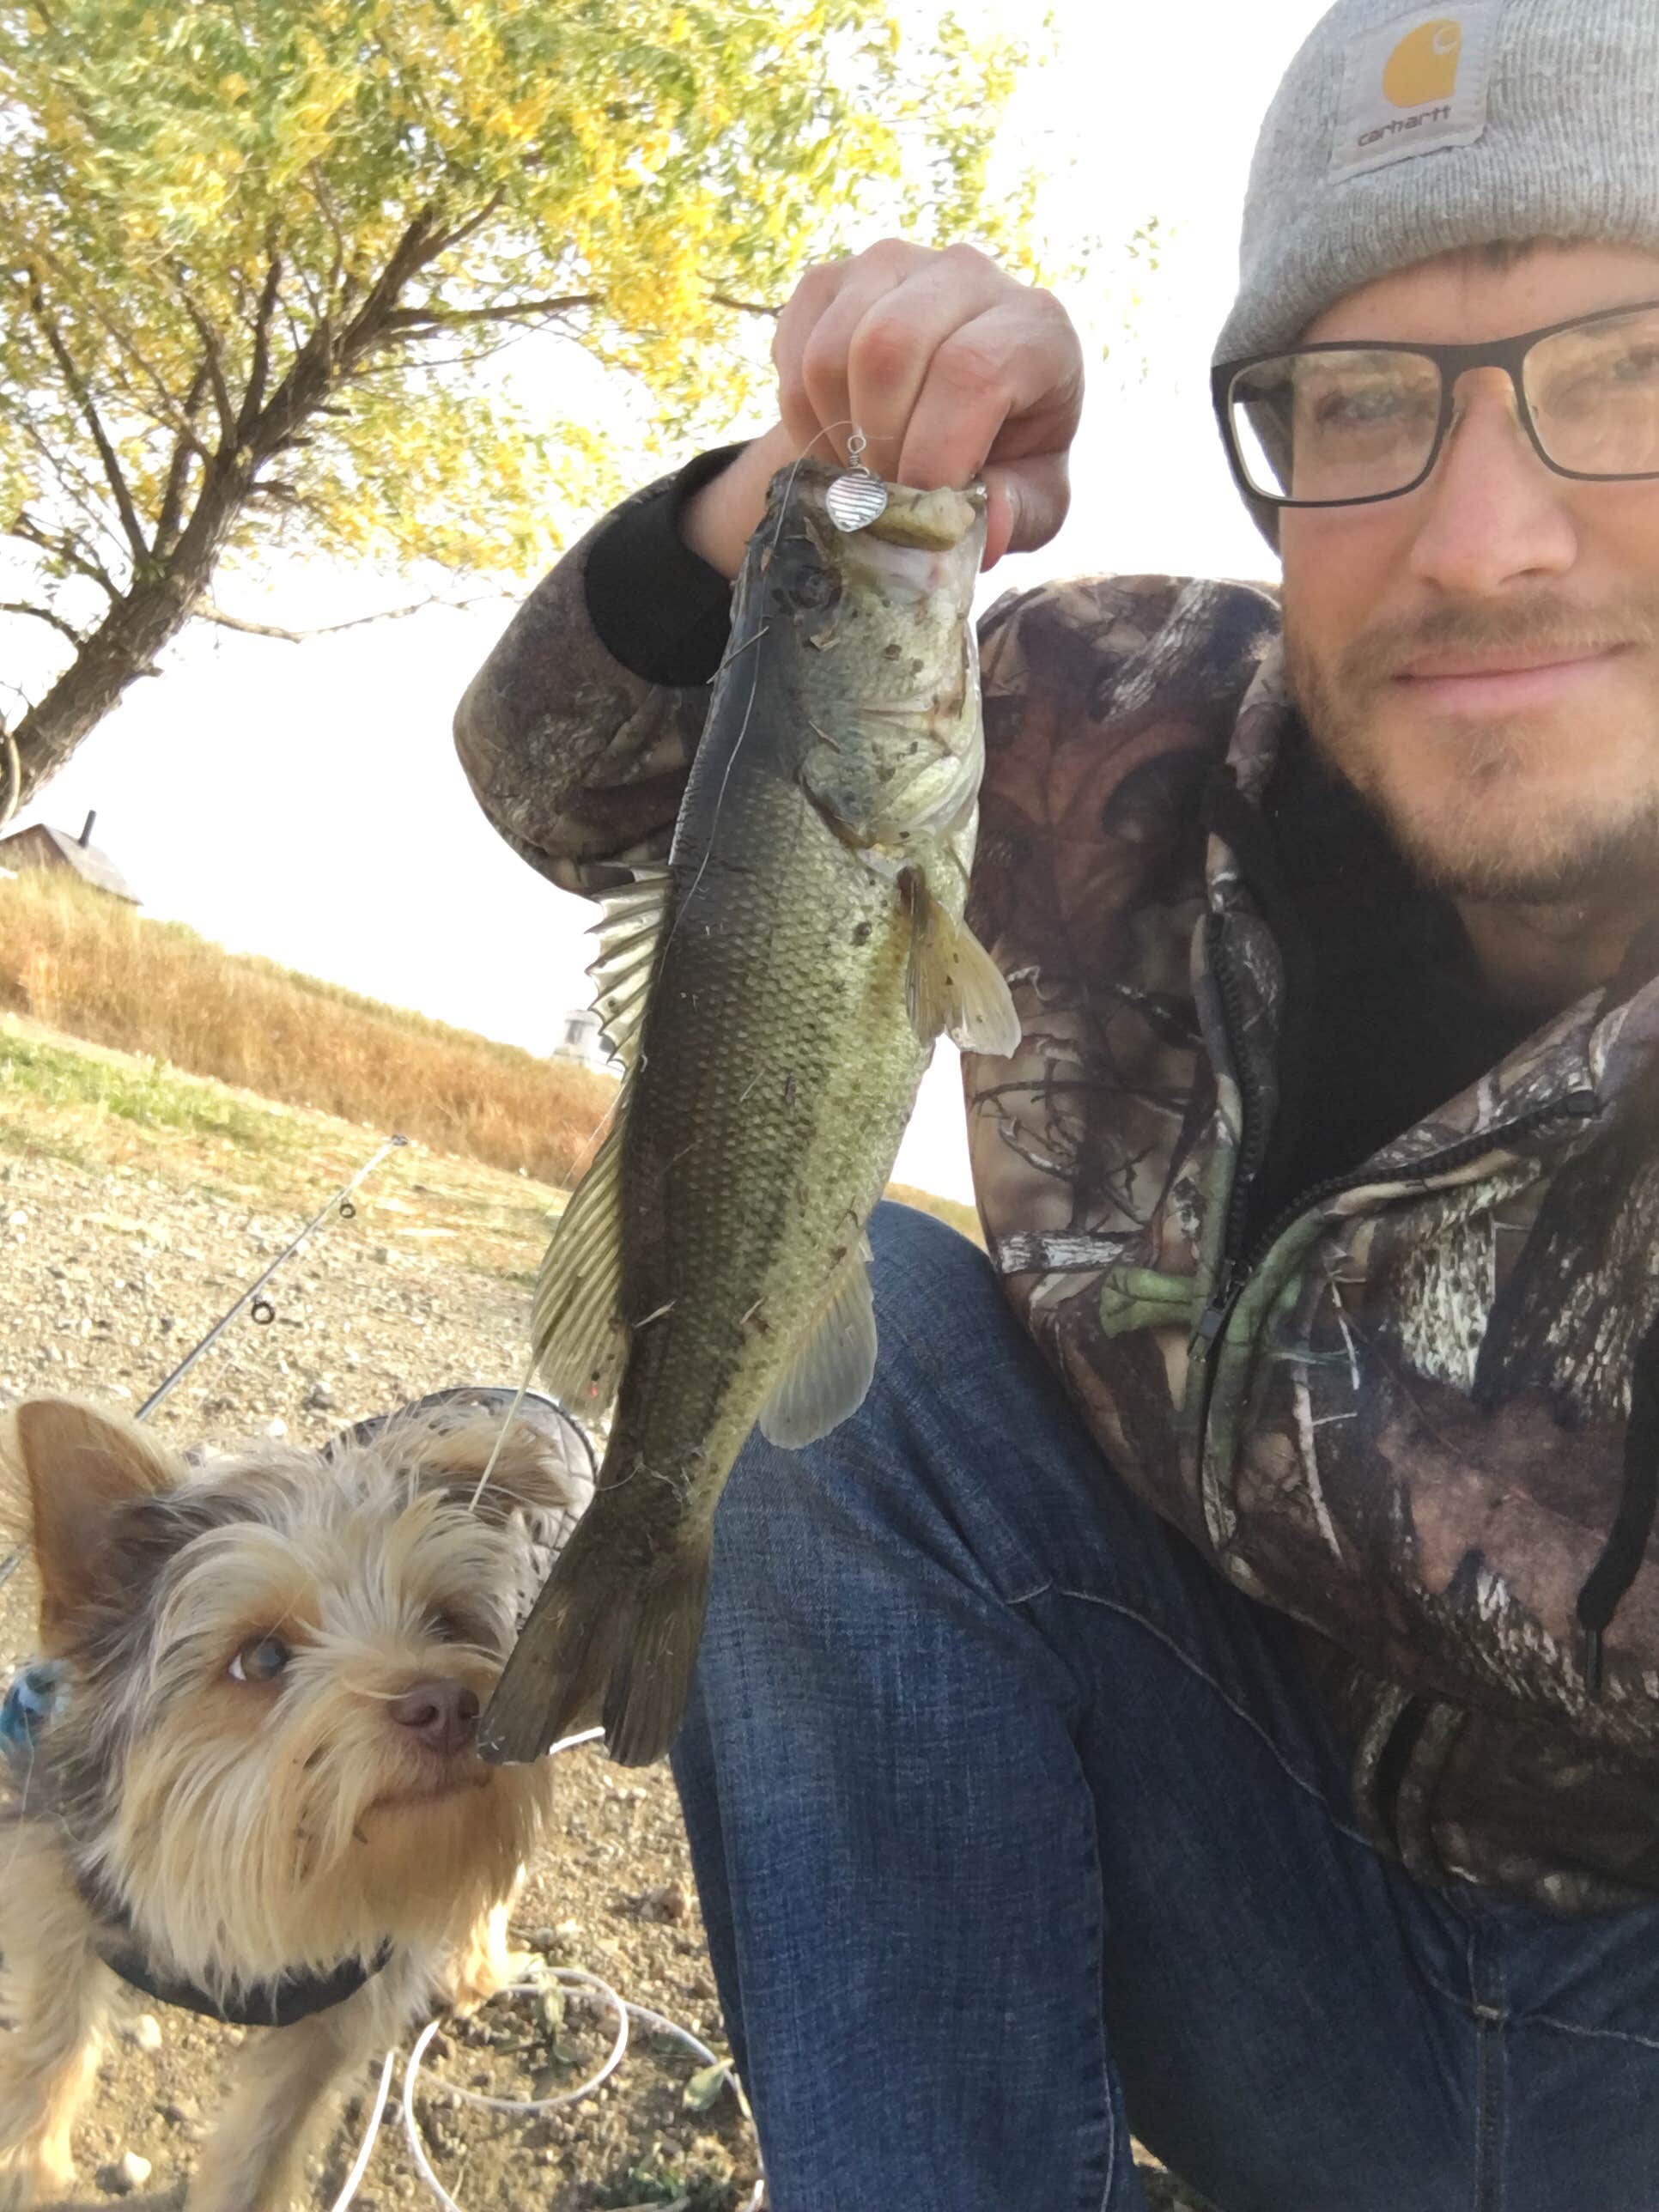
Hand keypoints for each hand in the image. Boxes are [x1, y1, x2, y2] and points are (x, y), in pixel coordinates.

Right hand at [681, 239, 1083, 578]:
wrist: (951, 417)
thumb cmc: (1004, 459)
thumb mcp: (1032, 502)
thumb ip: (1016, 515)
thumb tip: (984, 531)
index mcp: (1036, 324)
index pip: (970, 371)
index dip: (934, 454)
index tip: (921, 508)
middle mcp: (968, 272)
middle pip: (889, 348)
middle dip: (875, 446)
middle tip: (885, 497)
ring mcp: (893, 264)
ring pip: (830, 354)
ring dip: (835, 436)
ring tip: (865, 473)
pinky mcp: (831, 279)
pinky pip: (793, 353)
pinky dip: (803, 417)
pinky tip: (840, 438)